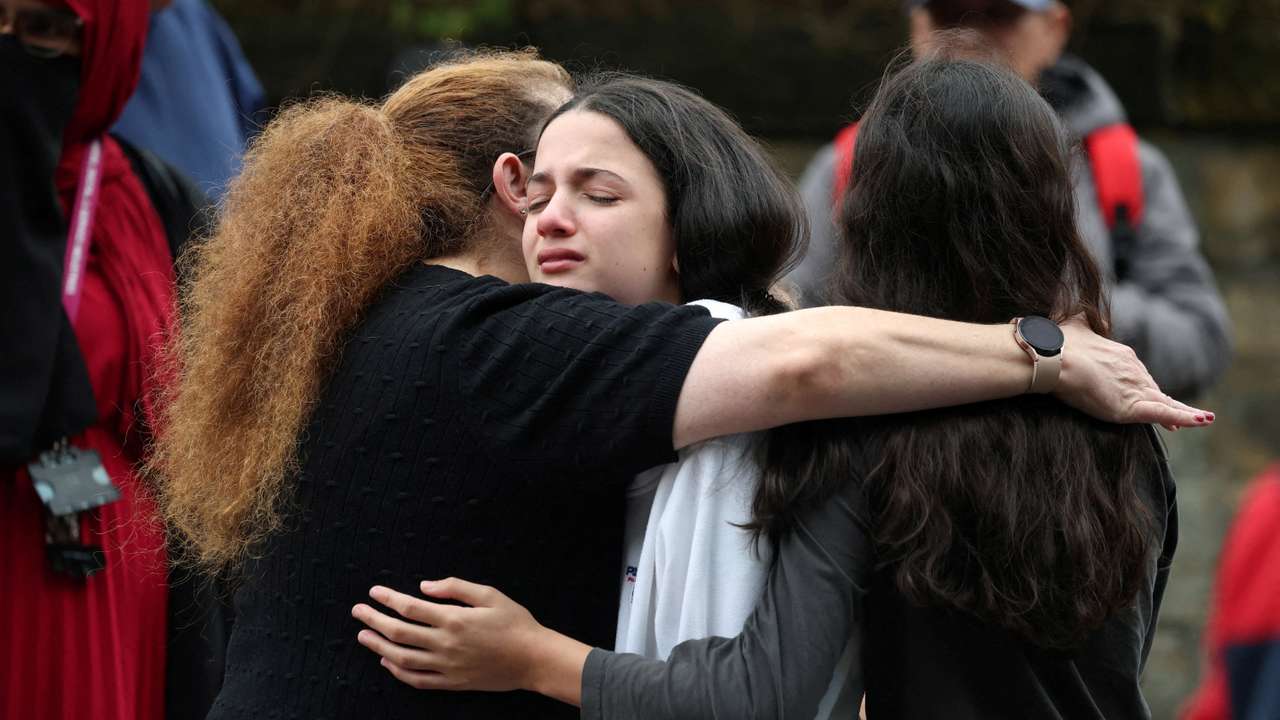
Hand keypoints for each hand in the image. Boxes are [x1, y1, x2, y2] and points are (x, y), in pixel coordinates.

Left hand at [351, 578, 542, 691]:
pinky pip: (418, 680)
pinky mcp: (452, 682)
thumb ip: (455, 587)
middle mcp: (445, 644)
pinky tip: (387, 662)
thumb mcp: (490, 594)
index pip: (410, 608)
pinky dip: (398, 672)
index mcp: (454, 619)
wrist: (533, 659)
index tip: (374, 592)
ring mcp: (447, 666)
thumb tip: (424, 586)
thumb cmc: (515, 622)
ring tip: (363, 637)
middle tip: (358, 611)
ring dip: (379, 646)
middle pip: (399, 632)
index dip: (388, 599)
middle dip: (374, 620)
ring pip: (402, 658)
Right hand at [1054, 316, 1212, 429]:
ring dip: (1185, 412)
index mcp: (1123, 355)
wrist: (1055, 357)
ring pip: (1165, 403)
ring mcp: (1134, 388)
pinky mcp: (1130, 406)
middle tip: (1180, 418)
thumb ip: (1083, 321)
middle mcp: (1133, 370)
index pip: (1138, 375)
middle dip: (1166, 403)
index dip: (1145, 387)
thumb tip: (1083, 312)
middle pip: (1153, 390)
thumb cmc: (1059, 342)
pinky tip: (1202, 419)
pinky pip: (1164, 413)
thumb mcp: (1074, 325)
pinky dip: (1185, 417)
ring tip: (1203, 418)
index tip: (1152, 396)